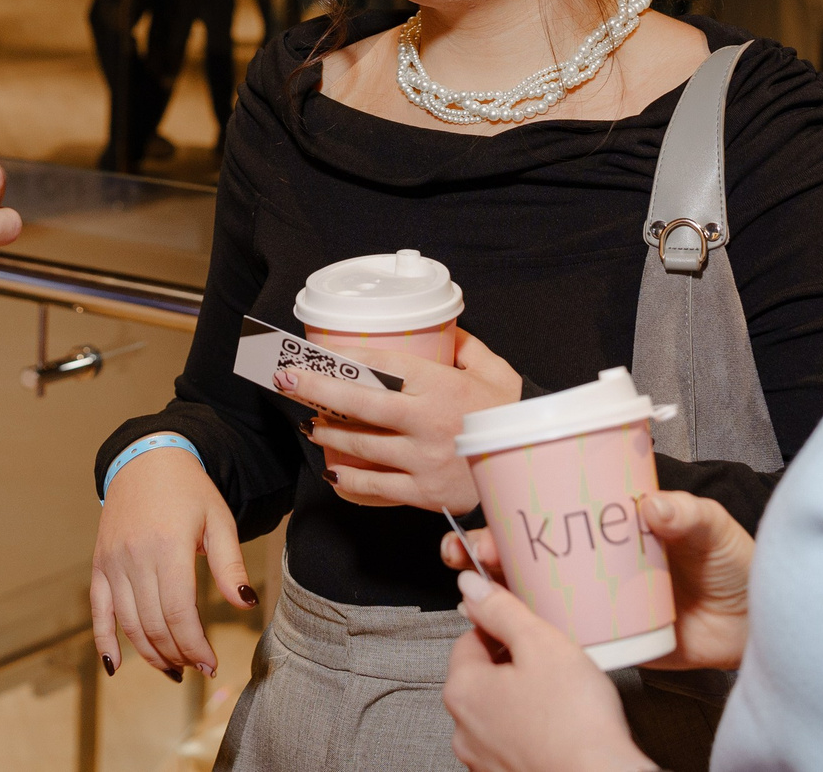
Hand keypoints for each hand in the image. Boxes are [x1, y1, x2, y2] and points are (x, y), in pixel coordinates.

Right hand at [89, 443, 255, 679]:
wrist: (146, 459)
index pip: (179, 613)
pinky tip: (117, 665)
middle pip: (155, 624)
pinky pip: (98, 610)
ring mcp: (113, 562)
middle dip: (178, 654)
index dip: (195, 646)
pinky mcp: (99, 564)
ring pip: (129, 623)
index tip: (210, 663)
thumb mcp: (219, 521)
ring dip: (151, 654)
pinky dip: (104, 640)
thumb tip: (245, 604)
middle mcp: (135, 556)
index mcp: (169, 546)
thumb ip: (230, 565)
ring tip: (173, 668)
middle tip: (197, 666)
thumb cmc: (190, 491)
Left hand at [282, 330, 524, 513]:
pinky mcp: (424, 494)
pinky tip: (332, 472)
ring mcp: (422, 459)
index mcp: (441, 385)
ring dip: (327, 434)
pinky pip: (375, 488)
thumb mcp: (497, 372)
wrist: (536, 471)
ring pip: (360, 445)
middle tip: (286, 379)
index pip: (381, 364)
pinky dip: (348, 480)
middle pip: (358, 402)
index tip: (316, 352)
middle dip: (316, 389)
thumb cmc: (512, 417)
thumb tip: (445, 328)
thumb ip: (467, 347)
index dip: (344, 357)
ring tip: (310, 425)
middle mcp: (426, 421)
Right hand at [439, 491, 750, 671]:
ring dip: (498, 588)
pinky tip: (511, 628)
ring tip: (476, 588)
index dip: (512, 504)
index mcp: (612, 521)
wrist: (756, 628)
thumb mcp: (714, 529)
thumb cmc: (737, 566)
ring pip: (535, 590)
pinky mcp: (605, 636)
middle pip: (529, 549)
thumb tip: (655, 506)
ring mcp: (597, 597)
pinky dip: (531, 630)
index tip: (485, 505)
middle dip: (488, 549)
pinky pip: (561, 633)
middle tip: (469, 554)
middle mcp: (596, 557)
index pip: (553, 504)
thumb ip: (688, 515)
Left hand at [443, 572, 655, 771]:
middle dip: (513, 665)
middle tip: (551, 662)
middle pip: (482, 677)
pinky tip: (560, 727)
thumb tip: (471, 586)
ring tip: (560, 697)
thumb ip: (501, 610)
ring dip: (522, 700)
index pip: (469, 639)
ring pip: (498, 712)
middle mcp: (463, 730)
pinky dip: (532, 732)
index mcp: (462, 690)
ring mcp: (483, 760)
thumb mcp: (541, 644)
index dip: (502, 628)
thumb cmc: (575, 722)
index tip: (530, 629)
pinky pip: (514, 742)